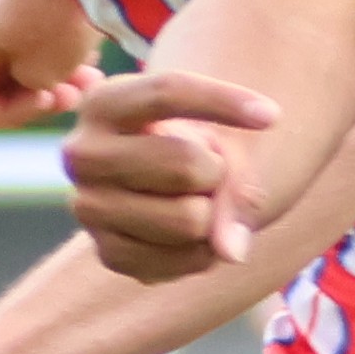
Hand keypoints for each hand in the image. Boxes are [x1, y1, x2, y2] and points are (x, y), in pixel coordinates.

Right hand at [0, 0, 102, 127]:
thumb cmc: (57, 21)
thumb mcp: (43, 76)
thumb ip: (31, 93)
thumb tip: (37, 80)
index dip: (13, 117)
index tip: (49, 101)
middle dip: (40, 94)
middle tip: (78, 93)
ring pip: (17, 56)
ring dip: (53, 74)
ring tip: (92, 75)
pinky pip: (28, 31)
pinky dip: (54, 46)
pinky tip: (88, 49)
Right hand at [66, 69, 278, 281]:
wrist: (161, 185)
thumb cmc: (189, 146)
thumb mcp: (216, 140)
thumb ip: (236, 185)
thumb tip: (229, 252)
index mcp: (102, 104)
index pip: (167, 92)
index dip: (225, 103)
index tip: (273, 116)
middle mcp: (82, 154)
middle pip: (184, 164)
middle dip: (217, 173)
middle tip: (210, 170)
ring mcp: (88, 207)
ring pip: (187, 220)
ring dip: (211, 216)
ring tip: (193, 199)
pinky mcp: (107, 253)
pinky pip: (181, 261)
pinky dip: (203, 252)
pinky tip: (192, 235)